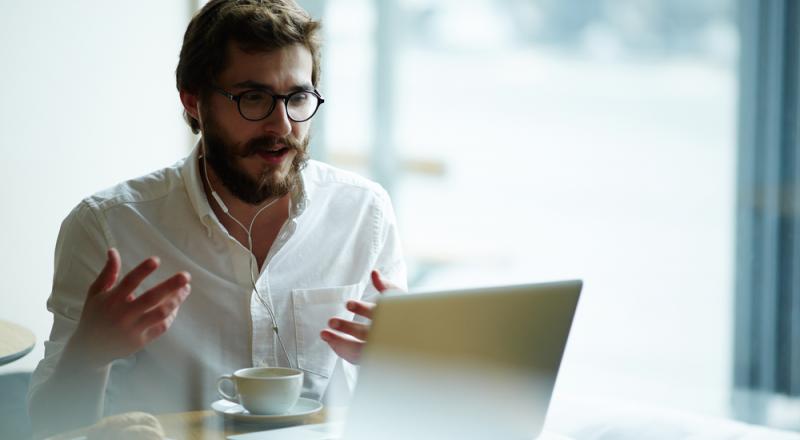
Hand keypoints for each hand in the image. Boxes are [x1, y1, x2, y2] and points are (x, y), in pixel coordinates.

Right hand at [63, 248, 190, 368]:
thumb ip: (108, 273)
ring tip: (186, 289)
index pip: (129, 282)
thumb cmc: (95, 316)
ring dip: (176, 300)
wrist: (90, 349)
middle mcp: (123, 314)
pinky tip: (177, 306)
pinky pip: (161, 327)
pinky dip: (171, 316)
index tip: (157, 260)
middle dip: (170, 286)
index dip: (143, 270)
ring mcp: (133, 329)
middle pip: (151, 298)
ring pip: (160, 313)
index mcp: (112, 300)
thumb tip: (113, 250)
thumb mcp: (96, 293)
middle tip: (186, 276)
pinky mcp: (140, 341)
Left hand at [320, 270, 400, 363]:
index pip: (377, 314)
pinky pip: (356, 359)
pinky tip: (332, 342)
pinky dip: (343, 351)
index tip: (349, 304)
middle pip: (366, 334)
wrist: (413, 341)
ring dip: (340, 343)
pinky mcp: (373, 358)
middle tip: (332, 322)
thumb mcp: (399, 298)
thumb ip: (386, 286)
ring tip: (324, 334)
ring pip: (359, 350)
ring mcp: (380, 349)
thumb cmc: (406, 316)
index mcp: (394, 319)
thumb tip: (374, 272)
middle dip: (348, 328)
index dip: (363, 308)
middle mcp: (387, 336)